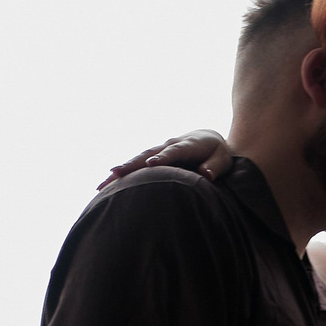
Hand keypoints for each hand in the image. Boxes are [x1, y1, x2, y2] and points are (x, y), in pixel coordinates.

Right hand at [99, 129, 230, 189]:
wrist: (207, 139)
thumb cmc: (217, 153)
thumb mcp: (223, 159)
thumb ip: (215, 166)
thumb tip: (207, 175)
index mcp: (187, 145)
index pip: (173, 151)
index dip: (162, 158)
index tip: (150, 164)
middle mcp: (168, 146)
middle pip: (147, 154)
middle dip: (131, 164)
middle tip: (115, 173)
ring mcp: (159, 151)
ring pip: (137, 159)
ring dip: (120, 170)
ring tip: (102, 184)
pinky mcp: (152, 157)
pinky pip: (136, 165)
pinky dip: (122, 174)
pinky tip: (105, 186)